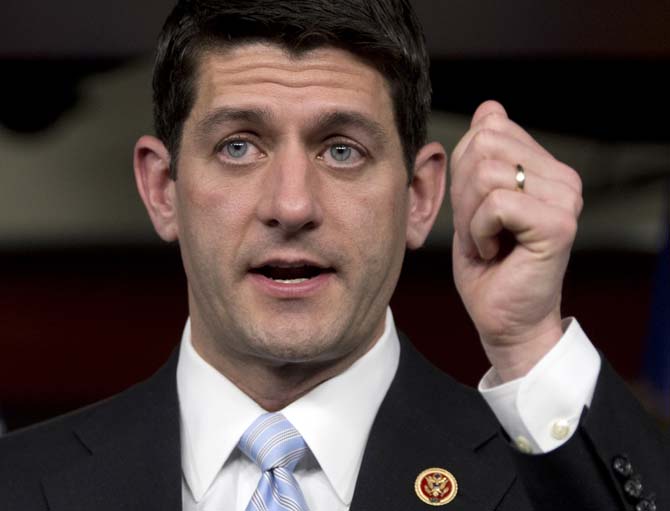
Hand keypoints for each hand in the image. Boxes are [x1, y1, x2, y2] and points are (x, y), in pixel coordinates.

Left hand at [450, 101, 582, 380]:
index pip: (487, 131)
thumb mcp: (472, 201)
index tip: (478, 213)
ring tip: (489, 242)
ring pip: (486, 173)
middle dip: (464, 195)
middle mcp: (563, 177)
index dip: (464, 174)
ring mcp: (566, 199)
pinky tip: (495, 252)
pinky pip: (495, 204)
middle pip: (483, 146)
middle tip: (481, 231)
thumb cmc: (487, 265)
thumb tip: (490, 107)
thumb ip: (482, 155)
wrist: (503, 319)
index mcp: (546, 167)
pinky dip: (479, 232)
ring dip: (470, 217)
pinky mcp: (558, 223)